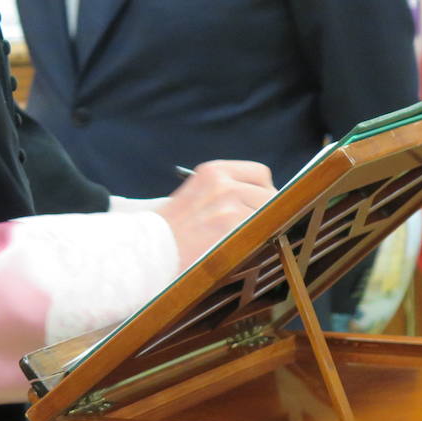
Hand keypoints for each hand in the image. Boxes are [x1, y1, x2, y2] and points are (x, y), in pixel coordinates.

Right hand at [156, 160, 274, 269]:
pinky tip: (237, 249)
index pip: (260, 173)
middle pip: (270, 194)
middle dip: (265, 213)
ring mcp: (229, 202)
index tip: (258, 205)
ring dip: (260, 230)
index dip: (263, 191)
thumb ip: (226, 191)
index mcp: (213, 171)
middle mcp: (223, 182)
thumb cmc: (171, 228)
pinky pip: (260, 232)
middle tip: (250, 230)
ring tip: (238, 241)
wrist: (151, 248)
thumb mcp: (196, 194)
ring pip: (268, 215)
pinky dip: (254, 243)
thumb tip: (262, 201)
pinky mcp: (232, 225)